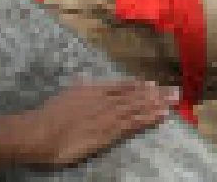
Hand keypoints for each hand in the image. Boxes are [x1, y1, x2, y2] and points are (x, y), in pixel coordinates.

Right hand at [18, 80, 178, 167]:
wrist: (41, 132)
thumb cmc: (47, 116)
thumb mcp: (66, 95)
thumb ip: (81, 90)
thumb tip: (86, 84)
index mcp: (93, 89)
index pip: (121, 86)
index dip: (138, 86)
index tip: (153, 85)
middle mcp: (104, 99)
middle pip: (135, 95)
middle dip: (155, 94)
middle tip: (174, 90)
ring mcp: (108, 115)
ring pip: (138, 107)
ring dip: (157, 103)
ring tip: (173, 100)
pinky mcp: (109, 132)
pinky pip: (133, 123)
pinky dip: (148, 118)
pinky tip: (161, 115)